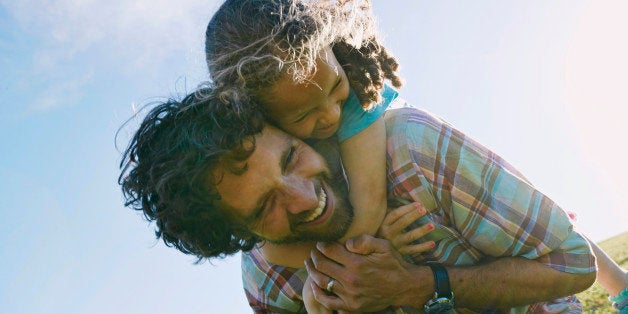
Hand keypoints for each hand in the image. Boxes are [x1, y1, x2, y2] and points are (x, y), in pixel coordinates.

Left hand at [304, 235, 426, 311]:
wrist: (404, 287)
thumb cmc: (393, 264)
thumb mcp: (383, 246)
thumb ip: (364, 240)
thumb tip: (346, 242)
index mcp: (357, 263)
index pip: (329, 250)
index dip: (321, 245)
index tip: (320, 243)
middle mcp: (350, 279)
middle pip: (321, 265)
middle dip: (314, 256)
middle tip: (314, 252)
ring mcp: (349, 295)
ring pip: (321, 281)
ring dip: (312, 271)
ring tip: (310, 264)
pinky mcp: (351, 306)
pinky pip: (327, 301)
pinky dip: (318, 292)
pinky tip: (314, 284)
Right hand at [377, 202, 434, 255]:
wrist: (378, 252)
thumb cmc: (385, 232)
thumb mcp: (385, 223)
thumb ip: (393, 214)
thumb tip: (409, 200)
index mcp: (384, 224)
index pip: (396, 214)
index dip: (407, 208)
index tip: (419, 204)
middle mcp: (388, 234)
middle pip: (402, 222)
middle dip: (414, 215)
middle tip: (424, 210)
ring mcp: (395, 244)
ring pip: (410, 236)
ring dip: (421, 230)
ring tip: (432, 225)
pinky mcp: (401, 253)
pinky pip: (414, 250)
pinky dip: (424, 247)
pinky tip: (433, 243)